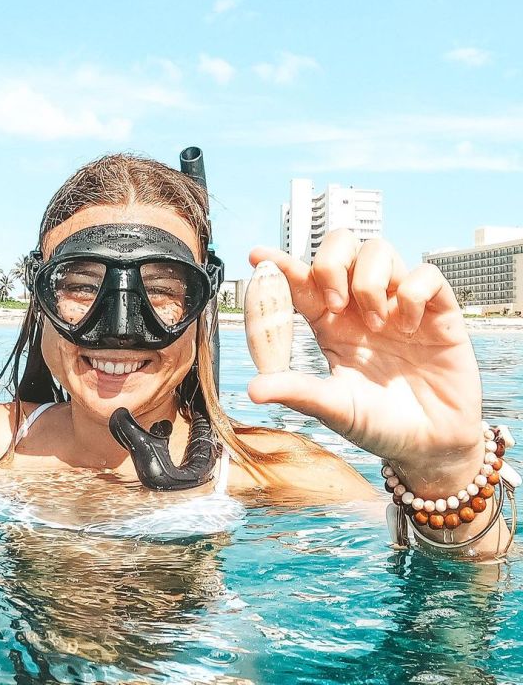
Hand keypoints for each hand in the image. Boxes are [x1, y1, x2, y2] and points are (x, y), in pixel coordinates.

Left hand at [247, 230, 484, 497]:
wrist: (432, 446)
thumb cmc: (379, 425)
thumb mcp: (334, 409)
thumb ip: (298, 393)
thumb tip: (252, 389)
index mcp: (331, 323)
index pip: (302, 281)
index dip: (280, 264)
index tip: (256, 255)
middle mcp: (361, 306)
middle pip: (340, 246)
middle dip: (330, 263)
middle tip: (335, 306)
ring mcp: (398, 305)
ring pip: (379, 250)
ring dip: (370, 282)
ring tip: (375, 325)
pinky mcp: (438, 312)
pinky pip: (426, 274)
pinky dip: (413, 294)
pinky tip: (411, 328)